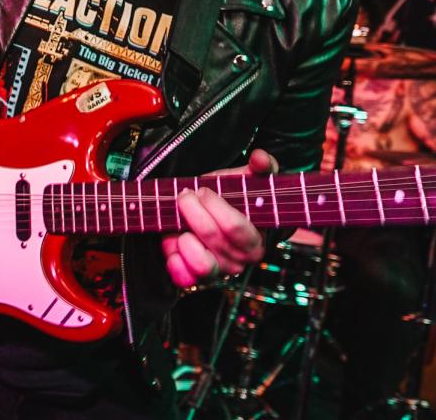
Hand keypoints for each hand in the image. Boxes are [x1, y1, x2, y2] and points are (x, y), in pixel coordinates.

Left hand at [161, 148, 276, 288]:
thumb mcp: (251, 180)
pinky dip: (173, 258)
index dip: (214, 205)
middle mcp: (239, 261)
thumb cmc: (237, 200)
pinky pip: (182, 277)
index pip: (234, 227)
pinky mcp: (195, 278)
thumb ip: (262, 166)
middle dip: (192, 210)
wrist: (222, 220)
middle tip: (185, 195)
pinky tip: (173, 238)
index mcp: (256, 240)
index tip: (203, 190)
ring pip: (199, 263)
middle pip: (211, 236)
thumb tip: (260, 157)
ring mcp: (217, 271)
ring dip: (183, 236)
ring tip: (179, 220)